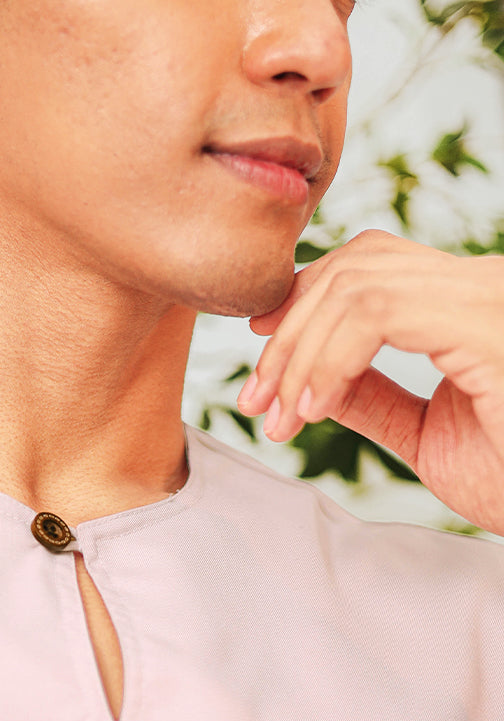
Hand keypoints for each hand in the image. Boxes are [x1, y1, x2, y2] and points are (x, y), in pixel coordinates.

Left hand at [238, 229, 503, 536]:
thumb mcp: (426, 436)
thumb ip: (372, 398)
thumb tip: (310, 377)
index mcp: (469, 303)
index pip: (369, 268)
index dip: (302, 305)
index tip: (261, 364)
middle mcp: (483, 283)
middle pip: (353, 266)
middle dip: (288, 334)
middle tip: (256, 402)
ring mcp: (487, 295)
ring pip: (355, 283)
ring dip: (299, 351)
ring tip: (281, 414)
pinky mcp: (485, 323)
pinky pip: (377, 311)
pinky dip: (328, 358)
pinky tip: (312, 408)